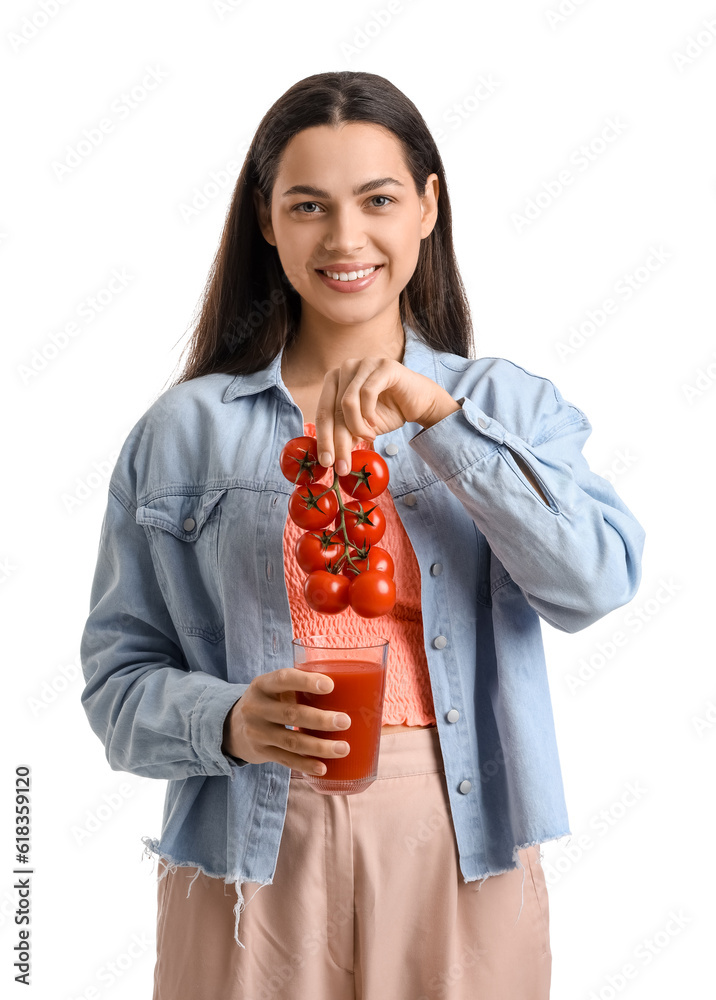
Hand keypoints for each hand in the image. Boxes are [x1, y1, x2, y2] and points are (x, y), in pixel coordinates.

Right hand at [221, 668, 352, 775]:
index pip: (283, 679)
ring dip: (320, 746)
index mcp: (262, 685)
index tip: (330, 685)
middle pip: (291, 714)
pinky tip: (323, 768)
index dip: (306, 681)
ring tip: (343, 748)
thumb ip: (300, 687)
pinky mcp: (261, 752)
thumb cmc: (269, 701)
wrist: (233, 727)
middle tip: (345, 721)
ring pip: (292, 741)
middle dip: (320, 719)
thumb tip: (349, 688)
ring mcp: (257, 732)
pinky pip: (286, 760)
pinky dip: (306, 764)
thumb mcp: (274, 689)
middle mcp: (256, 708)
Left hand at [314, 356, 458, 472]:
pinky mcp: (383, 366)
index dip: (323, 440)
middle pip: (333, 409)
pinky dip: (369, 413)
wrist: (419, 403)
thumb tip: (327, 458)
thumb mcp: (361, 428)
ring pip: (347, 402)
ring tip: (369, 437)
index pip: (323, 412)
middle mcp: (345, 368)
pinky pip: (367, 392)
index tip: (326, 463)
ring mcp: (364, 364)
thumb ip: (344, 436)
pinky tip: (374, 423)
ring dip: (357, 427)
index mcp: (335, 381)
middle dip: (337, 441)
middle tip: (342, 465)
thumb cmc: (388, 411)